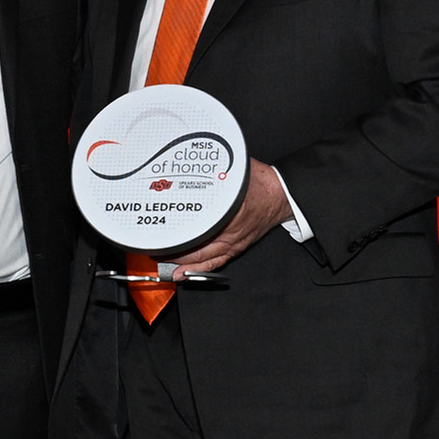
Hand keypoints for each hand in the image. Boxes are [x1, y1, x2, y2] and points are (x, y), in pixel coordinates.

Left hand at [169, 160, 292, 274]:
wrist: (280, 196)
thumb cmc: (261, 185)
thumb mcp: (234, 173)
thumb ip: (213, 173)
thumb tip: (193, 164)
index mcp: (228, 215)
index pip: (197, 230)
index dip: (177, 236)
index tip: (162, 234)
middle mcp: (229, 234)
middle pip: (197, 250)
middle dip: (175, 254)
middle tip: (157, 252)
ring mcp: (232, 244)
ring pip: (203, 260)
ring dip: (183, 264)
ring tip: (166, 265)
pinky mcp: (235, 248)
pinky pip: (214, 263)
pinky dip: (198, 270)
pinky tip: (184, 273)